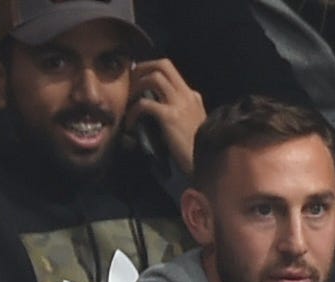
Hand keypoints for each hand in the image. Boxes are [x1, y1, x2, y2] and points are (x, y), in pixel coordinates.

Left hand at [127, 59, 206, 174]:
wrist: (206, 163)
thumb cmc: (196, 150)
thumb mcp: (191, 125)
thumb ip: (180, 113)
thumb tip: (158, 110)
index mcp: (192, 95)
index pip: (170, 70)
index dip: (150, 69)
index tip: (137, 78)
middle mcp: (187, 94)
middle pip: (163, 64)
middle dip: (142, 68)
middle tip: (128, 80)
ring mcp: (179, 104)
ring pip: (155, 77)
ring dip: (137, 85)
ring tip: (127, 100)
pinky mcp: (170, 116)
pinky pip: (146, 103)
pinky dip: (133, 110)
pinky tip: (130, 123)